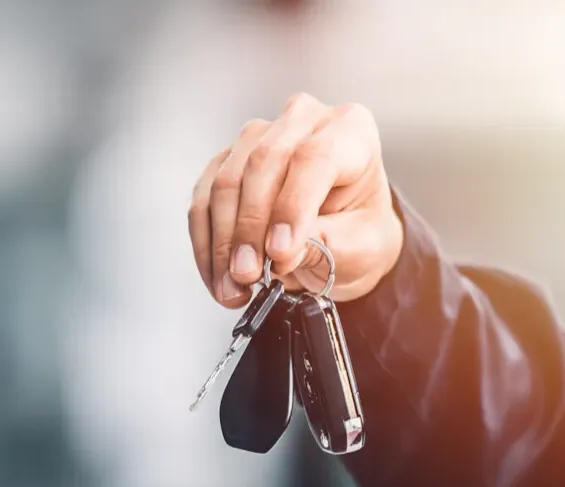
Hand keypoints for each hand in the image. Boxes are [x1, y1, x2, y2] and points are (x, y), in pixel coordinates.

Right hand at [189, 93, 401, 307]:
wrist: (344, 238)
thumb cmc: (359, 233)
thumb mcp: (361, 246)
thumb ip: (326, 243)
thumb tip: (279, 254)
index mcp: (351, 132)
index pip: (314, 158)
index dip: (293, 206)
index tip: (280, 252)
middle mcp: (303, 123)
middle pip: (263, 163)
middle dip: (250, 227)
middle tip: (248, 274)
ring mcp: (259, 138)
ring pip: (226, 182)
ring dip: (223, 242)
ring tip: (233, 286)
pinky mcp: (227, 162)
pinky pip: (203, 201)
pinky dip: (207, 244)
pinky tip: (218, 276)